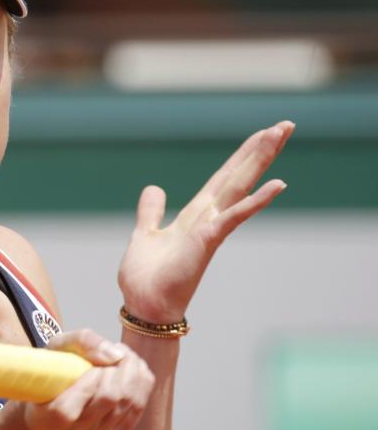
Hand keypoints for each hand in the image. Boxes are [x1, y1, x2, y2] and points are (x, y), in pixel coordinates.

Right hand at [22, 330, 154, 429]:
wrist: (55, 404)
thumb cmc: (54, 371)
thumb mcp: (58, 347)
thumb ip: (83, 342)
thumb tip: (116, 356)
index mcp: (42, 419)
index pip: (66, 410)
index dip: (87, 382)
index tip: (92, 365)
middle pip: (108, 401)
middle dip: (118, 369)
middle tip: (117, 352)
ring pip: (127, 405)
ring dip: (132, 374)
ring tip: (125, 358)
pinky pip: (136, 412)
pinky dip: (140, 387)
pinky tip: (132, 372)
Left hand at [117, 121, 293, 322]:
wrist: (145, 305)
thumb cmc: (147, 277)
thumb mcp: (146, 233)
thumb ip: (151, 211)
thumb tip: (154, 188)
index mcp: (195, 216)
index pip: (222, 179)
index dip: (241, 156)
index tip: (261, 134)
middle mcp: (209, 219)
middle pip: (238, 177)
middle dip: (260, 150)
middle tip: (286, 124)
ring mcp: (211, 229)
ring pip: (240, 187)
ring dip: (260, 161)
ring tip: (281, 135)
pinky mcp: (207, 241)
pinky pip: (234, 217)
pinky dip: (255, 201)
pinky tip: (277, 184)